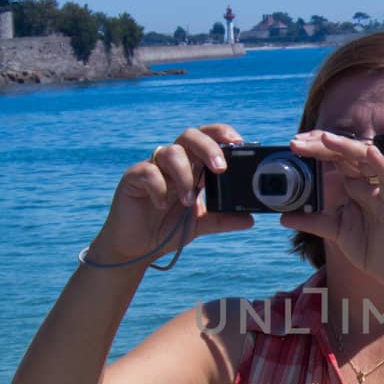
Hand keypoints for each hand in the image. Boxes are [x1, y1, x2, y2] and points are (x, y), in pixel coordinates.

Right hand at [88, 123, 253, 264]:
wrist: (136, 248)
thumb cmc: (167, 229)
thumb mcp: (200, 224)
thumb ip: (223, 219)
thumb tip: (250, 219)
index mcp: (191, 167)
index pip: (207, 139)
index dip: (221, 134)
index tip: (239, 143)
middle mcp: (173, 162)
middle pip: (189, 136)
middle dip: (207, 147)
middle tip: (220, 168)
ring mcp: (152, 168)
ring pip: (170, 152)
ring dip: (184, 175)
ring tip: (188, 201)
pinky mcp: (133, 178)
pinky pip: (147, 171)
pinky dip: (158, 187)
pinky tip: (161, 204)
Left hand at [281, 130, 383, 289]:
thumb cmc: (369, 246)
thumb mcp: (333, 230)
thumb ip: (311, 221)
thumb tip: (283, 217)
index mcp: (353, 185)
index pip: (333, 158)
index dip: (315, 149)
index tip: (293, 145)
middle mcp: (366, 182)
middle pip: (343, 154)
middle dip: (320, 145)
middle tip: (296, 142)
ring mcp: (379, 189)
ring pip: (364, 158)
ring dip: (345, 147)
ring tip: (324, 139)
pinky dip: (380, 164)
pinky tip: (369, 153)